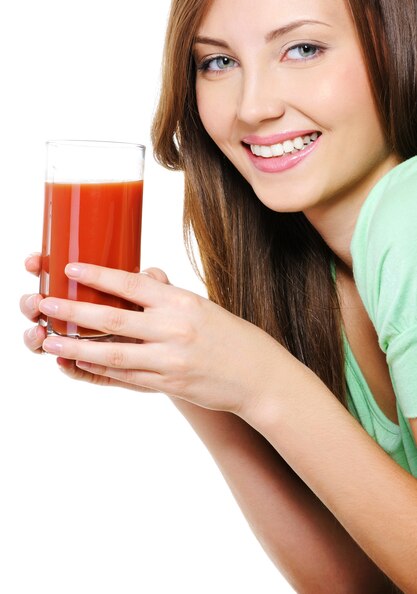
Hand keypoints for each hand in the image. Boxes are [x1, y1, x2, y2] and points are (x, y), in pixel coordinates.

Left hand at [37, 263, 285, 416]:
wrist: (258, 376)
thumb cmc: (229, 336)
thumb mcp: (201, 306)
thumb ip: (167, 296)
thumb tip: (140, 277)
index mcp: (182, 302)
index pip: (133, 283)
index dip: (98, 276)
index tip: (70, 269)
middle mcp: (174, 329)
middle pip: (114, 318)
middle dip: (74, 311)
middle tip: (44, 304)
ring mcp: (171, 359)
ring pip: (114, 353)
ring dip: (77, 347)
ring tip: (49, 341)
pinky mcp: (169, 384)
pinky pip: (127, 377)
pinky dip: (101, 370)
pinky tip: (80, 364)